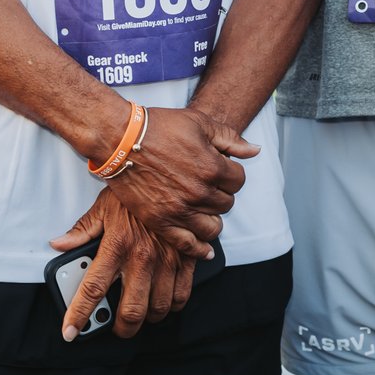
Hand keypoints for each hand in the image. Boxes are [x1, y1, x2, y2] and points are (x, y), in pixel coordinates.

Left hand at [48, 189, 196, 339]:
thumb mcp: (103, 207)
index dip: (79, 315)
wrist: (172, 174)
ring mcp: (167, 260)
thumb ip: (81, 231)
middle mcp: (142, 257)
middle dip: (122, 329)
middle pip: (130, 311)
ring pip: (158, 308)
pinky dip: (172, 305)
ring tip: (141, 312)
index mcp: (116, 245)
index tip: (71, 332)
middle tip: (117, 328)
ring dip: (148, 317)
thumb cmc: (135, 191)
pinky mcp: (187, 259)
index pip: (92, 289)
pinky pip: (181, 295)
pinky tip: (164, 300)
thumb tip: (59, 244)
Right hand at [107, 104, 257, 256]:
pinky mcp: (161, 221)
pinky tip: (206, 251)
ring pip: (213, 227)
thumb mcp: (200, 123)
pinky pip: (188, 244)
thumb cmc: (158, 127)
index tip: (220, 170)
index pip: (238, 181)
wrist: (120, 139)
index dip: (231, 174)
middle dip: (220, 193)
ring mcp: (180, 209)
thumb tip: (254, 151)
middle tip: (206, 185)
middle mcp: (199, 192)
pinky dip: (200, 250)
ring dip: (212, 218)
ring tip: (204, 209)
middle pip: (226, 203)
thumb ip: (230, 139)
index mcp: (212, 167)